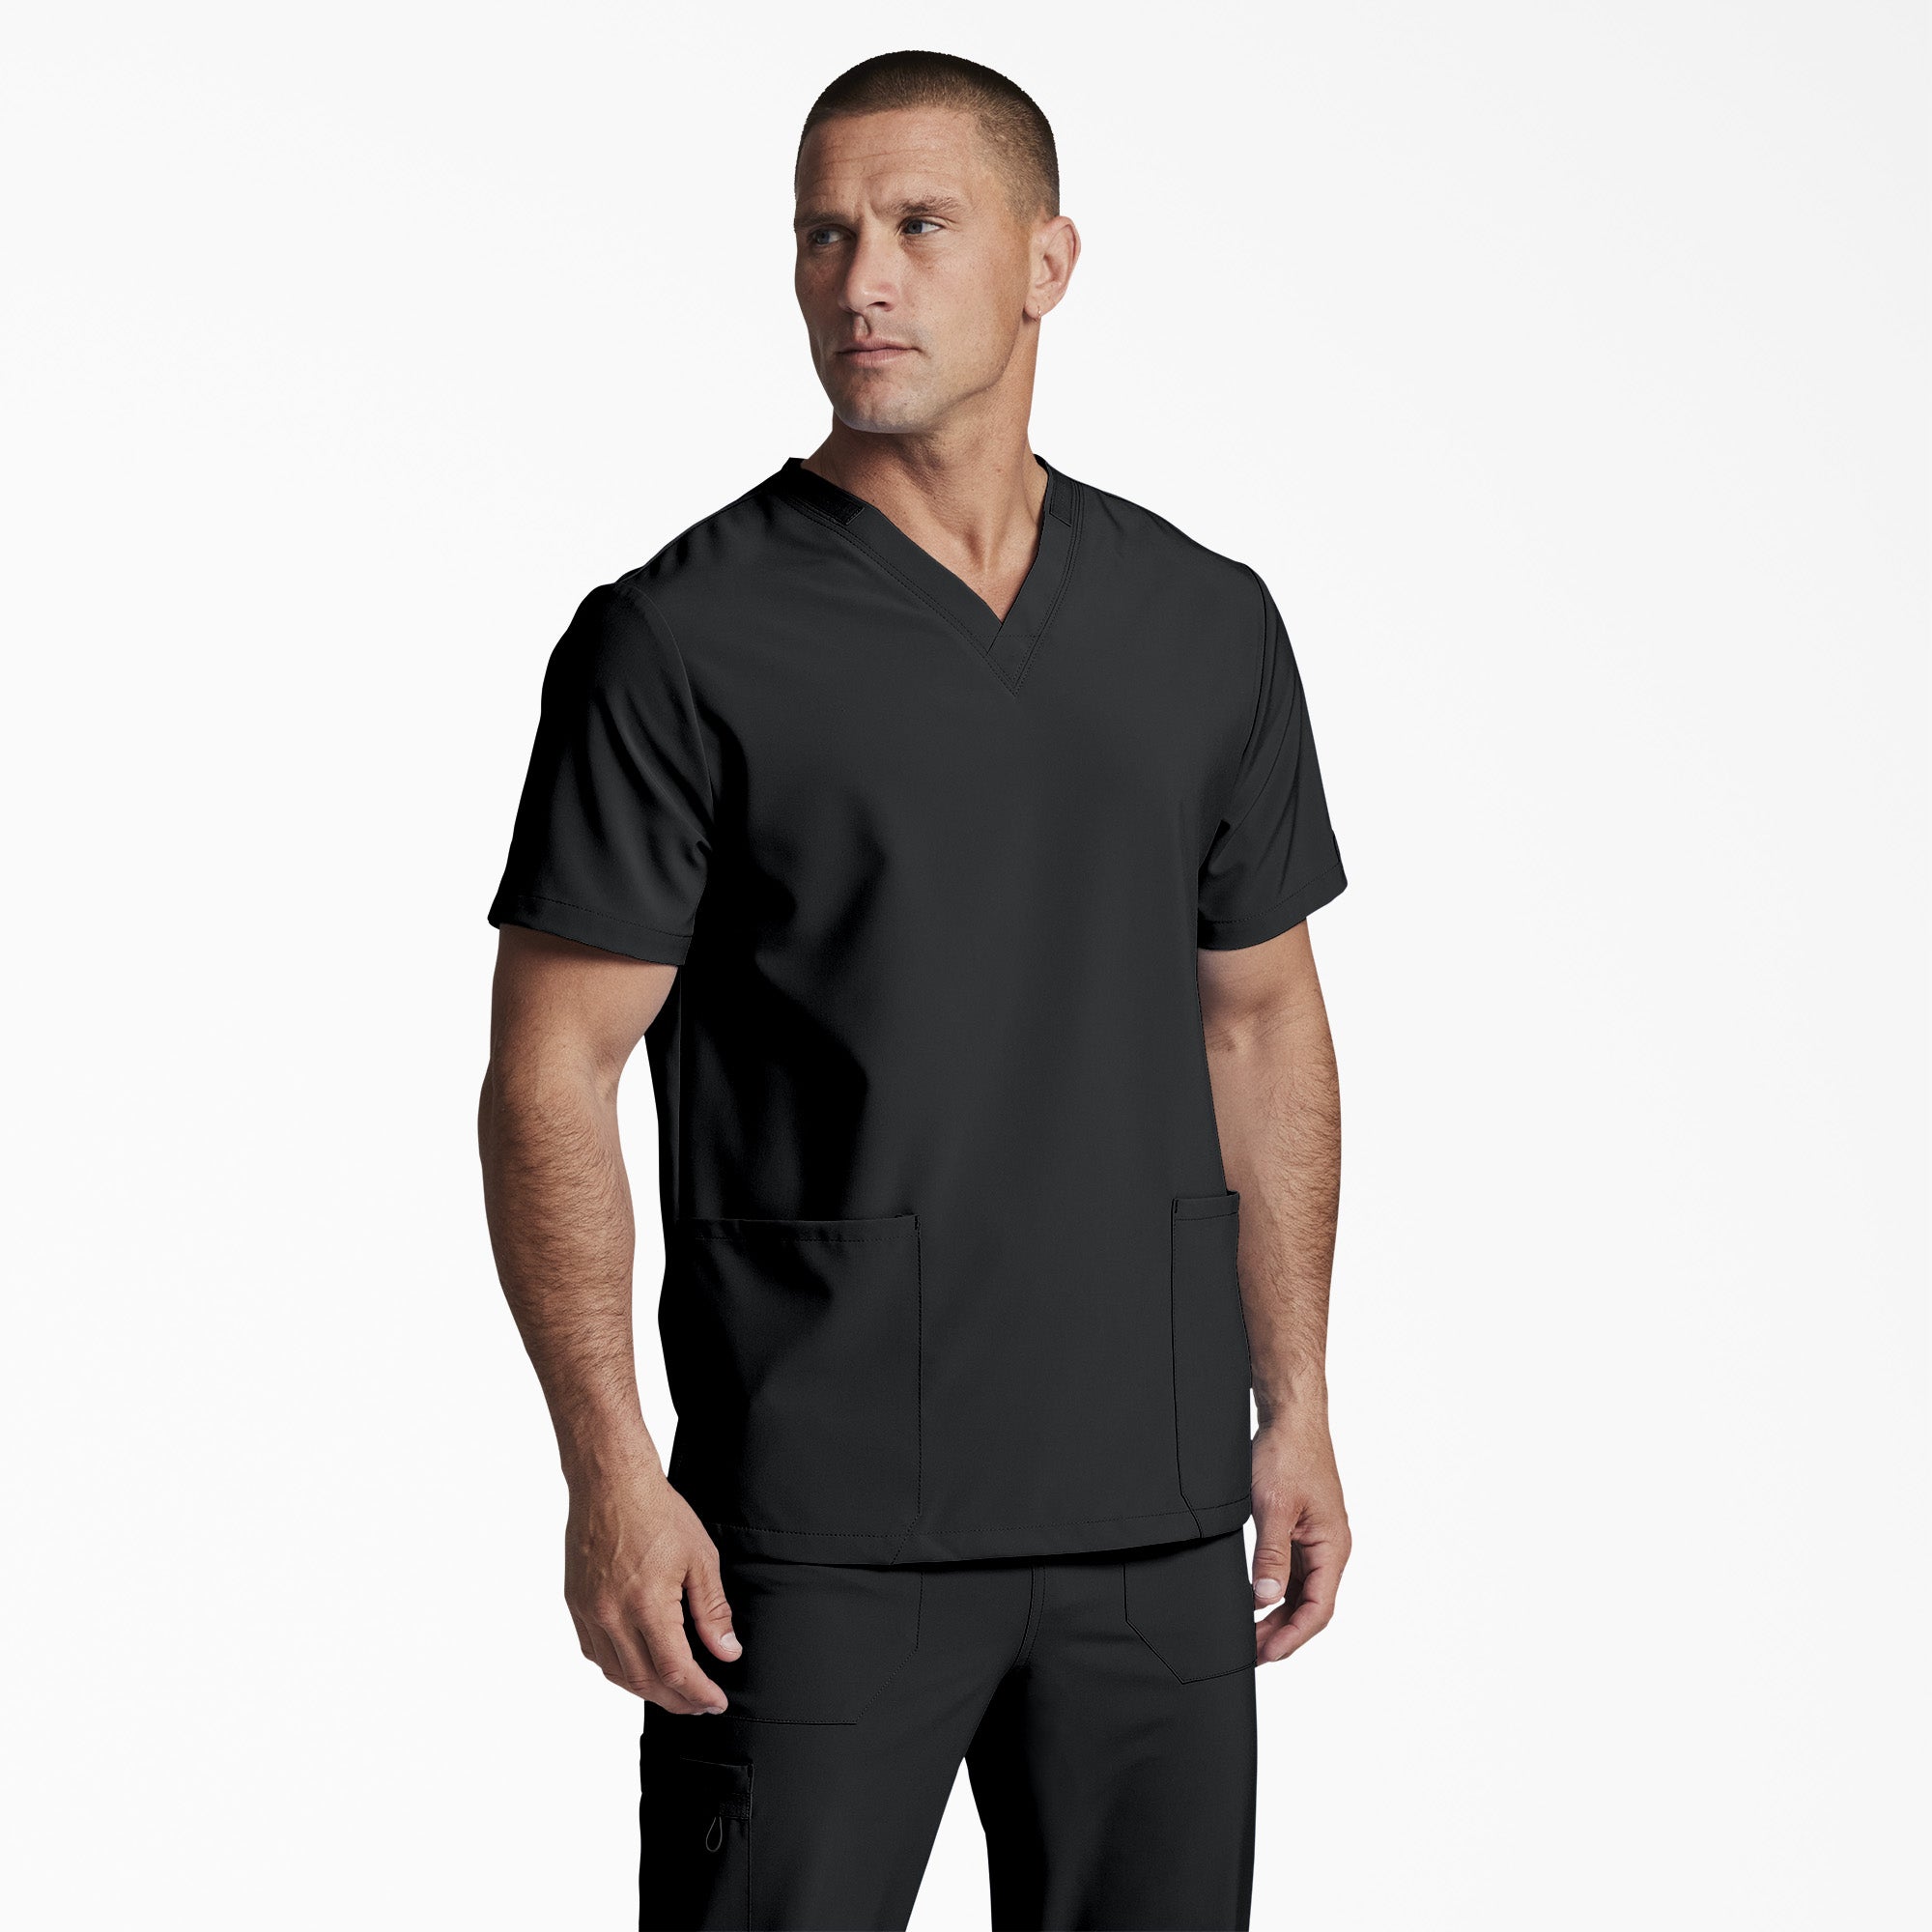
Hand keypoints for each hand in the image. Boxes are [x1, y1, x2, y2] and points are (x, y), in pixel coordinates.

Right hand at [563, 1456, 740, 1711]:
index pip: (674, 1671)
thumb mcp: (700, 1558)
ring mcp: (589, 1611)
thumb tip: (727, 1650)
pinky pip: (595, 1653)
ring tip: (673, 1692)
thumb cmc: (656, 1511)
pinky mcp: (576, 1604)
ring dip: (647, 1691)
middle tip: (700, 1704)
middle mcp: (612, 1615)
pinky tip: (637, 1666)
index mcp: (647, 1604)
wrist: (610, 1483)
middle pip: (644, 1682)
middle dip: (676, 1700)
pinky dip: (619, 1669)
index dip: (697, 1694)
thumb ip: (713, 1610)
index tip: (715, 1703)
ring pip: (616, 1674)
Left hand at [1250, 1411, 1349, 1662]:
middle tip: (1250, 1653)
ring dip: (1277, 1615)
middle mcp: (1329, 1549)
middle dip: (1282, 1633)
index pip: (1317, 1609)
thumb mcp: (1273, 1508)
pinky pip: (1292, 1572)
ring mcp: (1316, 1540)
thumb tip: (1265, 1599)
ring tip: (1249, 1635)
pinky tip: (1254, 1601)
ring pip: (1300, 1592)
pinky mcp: (1301, 1530)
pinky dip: (1275, 1591)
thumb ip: (1271, 1557)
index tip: (1265, 1654)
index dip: (1292, 1637)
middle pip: (1310, 1606)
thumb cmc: (1289, 1454)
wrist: (1290, 1417)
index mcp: (1333, 1547)